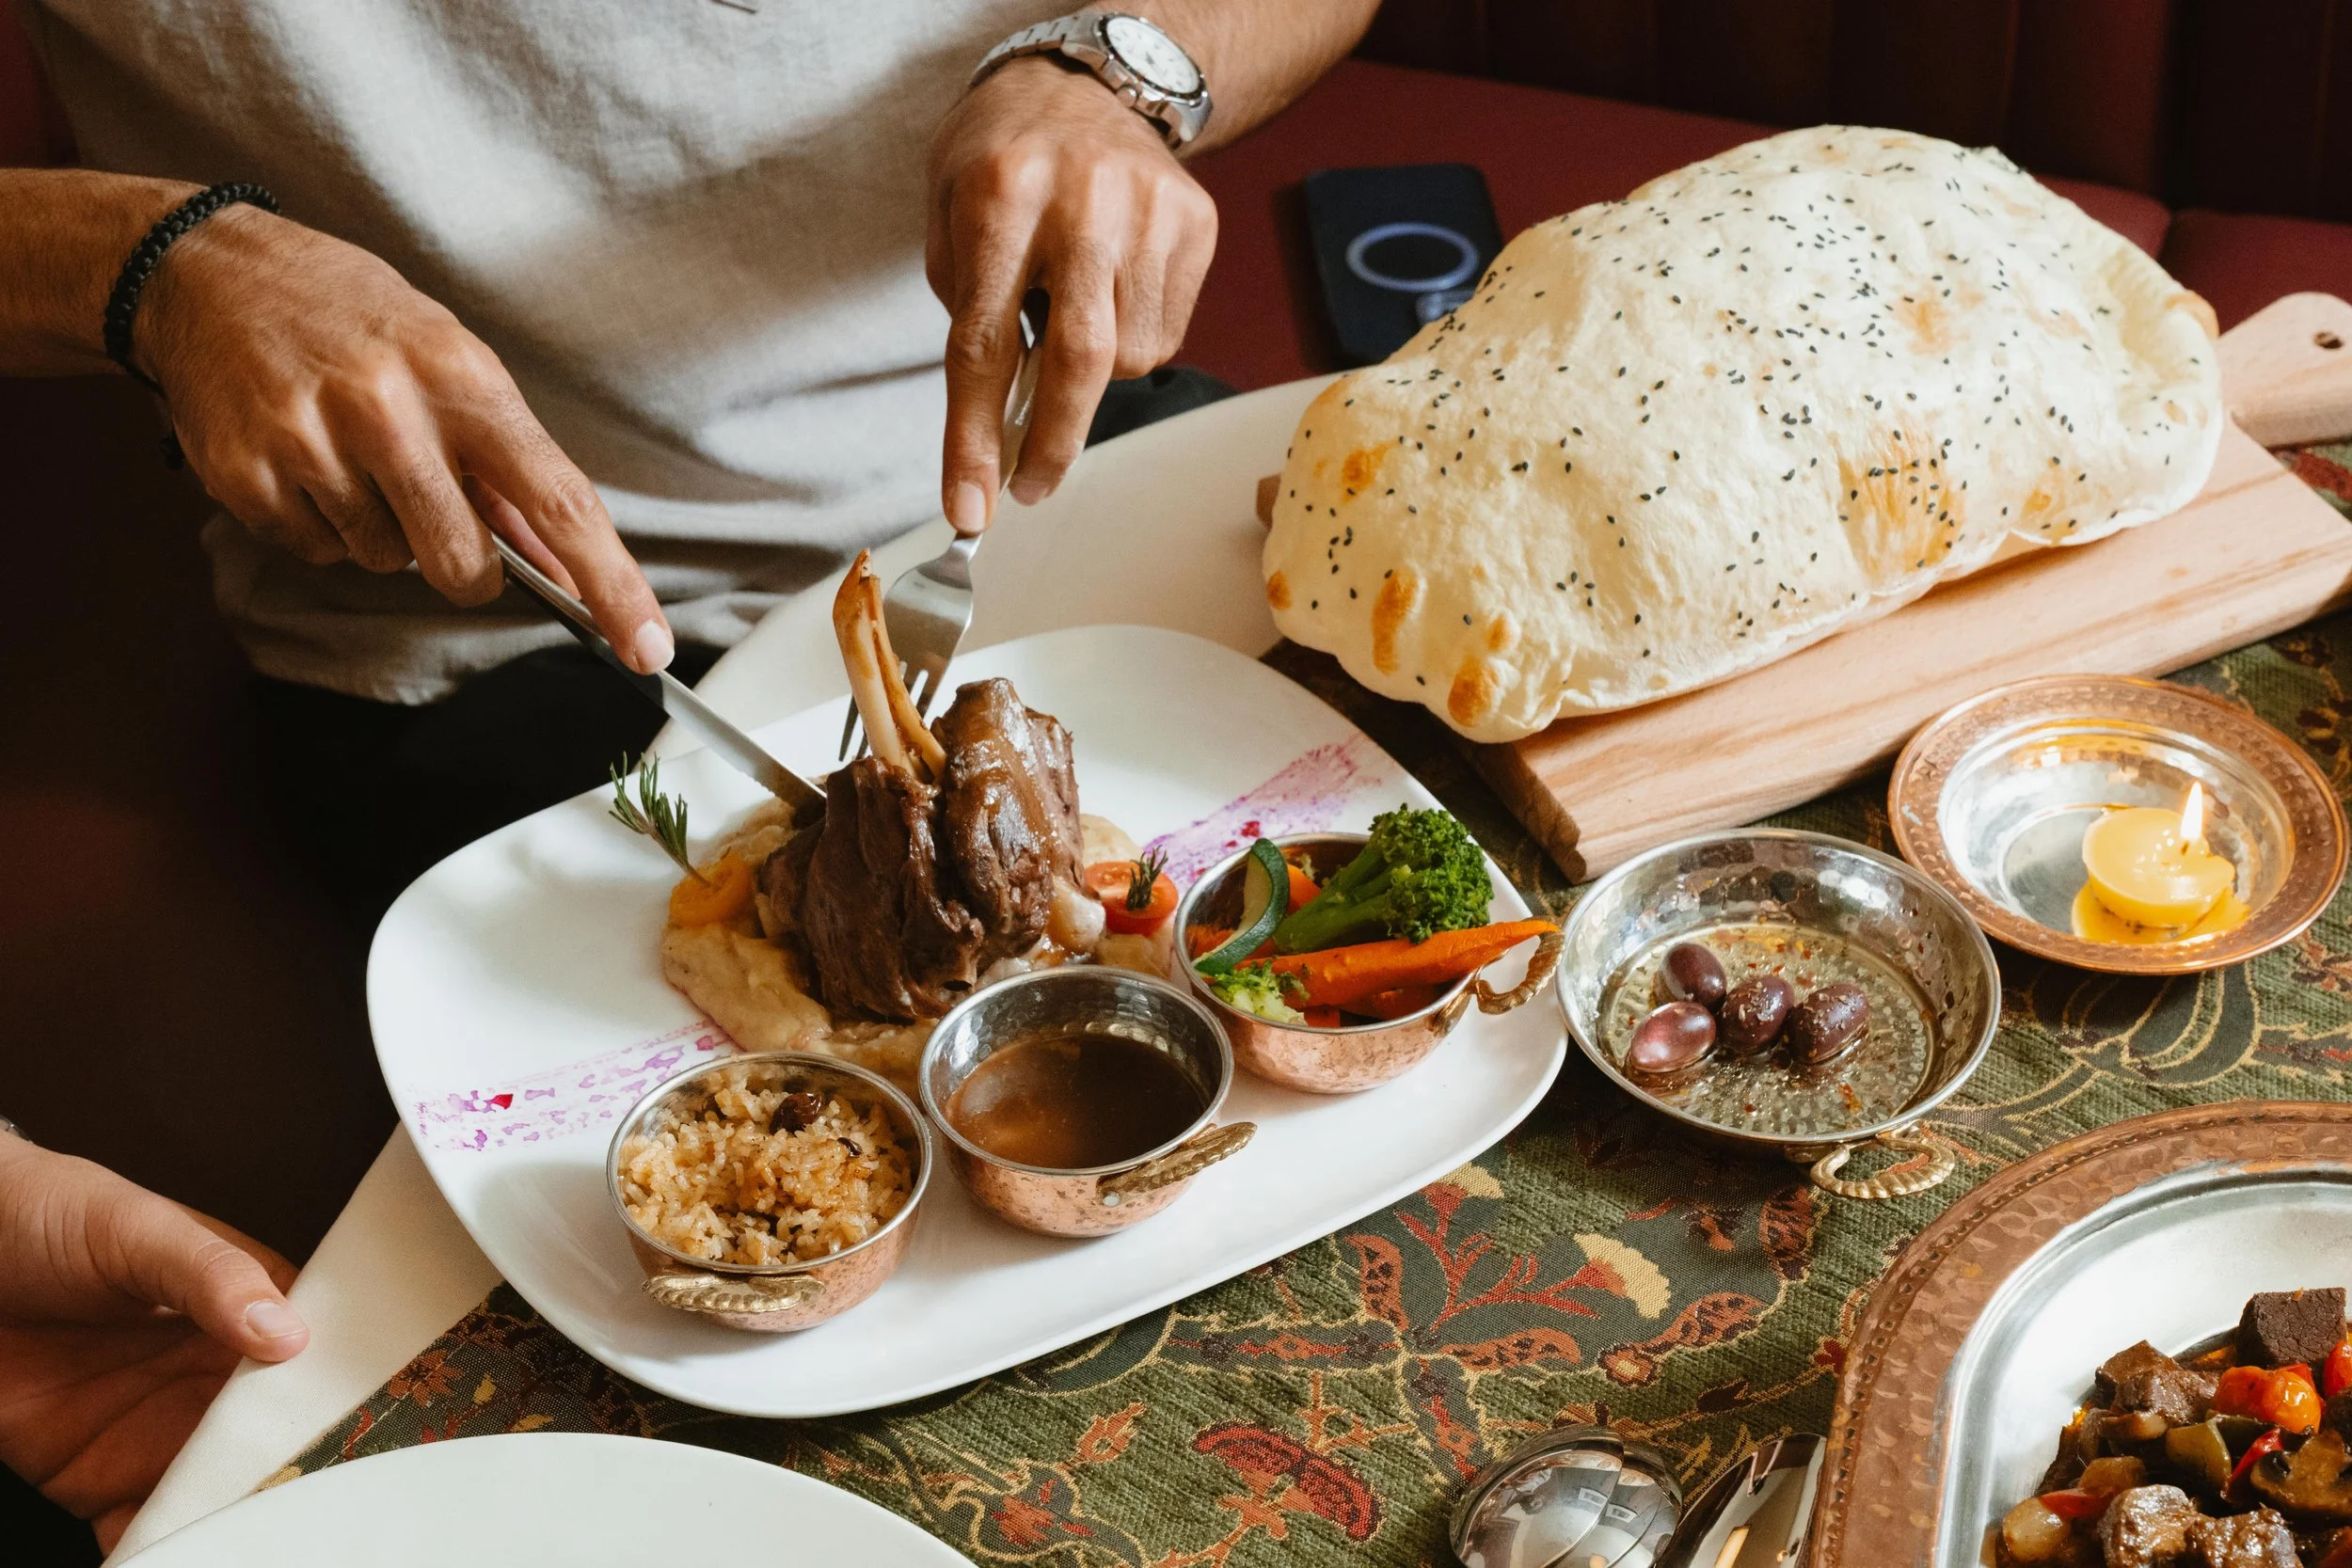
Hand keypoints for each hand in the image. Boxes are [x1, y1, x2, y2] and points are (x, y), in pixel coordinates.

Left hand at [0, 1136, 307, 1550]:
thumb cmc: (50, 1215)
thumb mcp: (139, 1229)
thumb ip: (212, 1275)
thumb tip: (286, 1333)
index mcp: (247, 1306)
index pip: (315, 1359)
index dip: (340, 1397)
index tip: (363, 1433)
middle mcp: (216, 1377)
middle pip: (275, 1440)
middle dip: (291, 1477)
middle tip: (307, 1508)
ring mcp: (162, 1430)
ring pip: (218, 1491)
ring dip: (231, 1521)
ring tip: (249, 1541)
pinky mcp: (102, 1475)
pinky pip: (142, 1524)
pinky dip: (159, 1547)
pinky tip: (173, 1553)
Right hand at [135, 202, 673, 672]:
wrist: (213, 274)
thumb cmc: (354, 321)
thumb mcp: (450, 361)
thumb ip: (507, 463)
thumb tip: (561, 559)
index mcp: (464, 378)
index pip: (560, 501)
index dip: (611, 583)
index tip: (645, 647)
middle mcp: (391, 410)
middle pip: (464, 564)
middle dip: (461, 564)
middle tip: (430, 503)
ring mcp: (313, 443)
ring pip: (385, 561)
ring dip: (378, 527)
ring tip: (348, 447)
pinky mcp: (247, 476)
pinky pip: (316, 550)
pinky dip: (318, 520)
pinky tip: (302, 455)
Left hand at [926, 58, 1217, 532]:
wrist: (1084, 83)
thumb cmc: (1002, 159)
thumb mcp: (949, 214)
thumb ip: (969, 310)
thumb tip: (995, 428)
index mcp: (1000, 194)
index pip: (984, 342)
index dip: (974, 437)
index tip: (971, 507)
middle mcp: (1082, 201)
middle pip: (1079, 359)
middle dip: (1053, 442)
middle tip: (1032, 487)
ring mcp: (1150, 210)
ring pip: (1129, 355)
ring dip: (1093, 374)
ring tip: (1071, 317)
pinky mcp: (1195, 224)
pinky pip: (1165, 332)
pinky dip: (1132, 341)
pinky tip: (1112, 293)